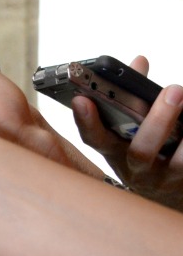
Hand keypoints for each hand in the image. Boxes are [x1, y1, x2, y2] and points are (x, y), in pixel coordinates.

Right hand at [70, 54, 182, 206]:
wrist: (162, 193)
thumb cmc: (143, 152)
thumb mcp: (127, 130)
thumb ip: (131, 95)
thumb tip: (139, 62)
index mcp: (113, 151)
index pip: (93, 138)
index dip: (86, 120)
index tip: (82, 99)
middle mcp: (134, 168)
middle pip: (141, 149)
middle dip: (158, 120)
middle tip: (173, 90)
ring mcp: (161, 178)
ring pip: (177, 161)